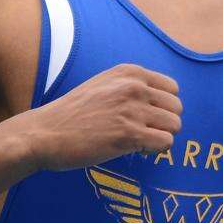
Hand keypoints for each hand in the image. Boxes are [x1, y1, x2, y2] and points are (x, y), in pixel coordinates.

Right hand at [26, 63, 182, 170]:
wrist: (45, 133)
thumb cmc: (72, 114)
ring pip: (175, 125)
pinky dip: (154, 150)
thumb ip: (130, 87)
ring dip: (160, 137)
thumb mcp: (102, 85)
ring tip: (137, 142)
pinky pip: (166, 142)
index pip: (172, 88)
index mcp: (129, 72)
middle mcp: (134, 86)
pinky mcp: (129, 134)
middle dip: (164, 124)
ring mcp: (132, 109)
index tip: (145, 118)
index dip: (162, 107)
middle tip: (142, 133)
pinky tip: (134, 150)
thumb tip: (160, 102)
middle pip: (177, 107)